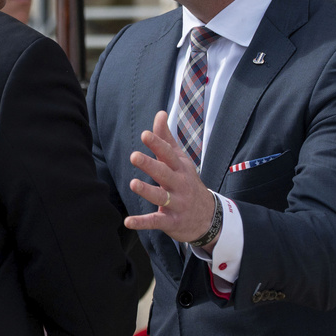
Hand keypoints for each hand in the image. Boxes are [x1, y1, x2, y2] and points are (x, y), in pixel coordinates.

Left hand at [125, 111, 217, 245]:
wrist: (209, 217)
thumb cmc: (187, 182)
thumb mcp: (180, 160)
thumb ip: (166, 138)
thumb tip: (160, 113)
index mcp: (180, 168)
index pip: (168, 154)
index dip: (157, 144)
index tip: (145, 134)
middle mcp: (180, 184)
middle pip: (164, 173)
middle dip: (150, 165)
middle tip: (134, 156)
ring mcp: (177, 204)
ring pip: (161, 196)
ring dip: (147, 191)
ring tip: (132, 183)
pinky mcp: (171, 221)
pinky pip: (156, 221)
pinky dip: (142, 222)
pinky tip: (127, 221)